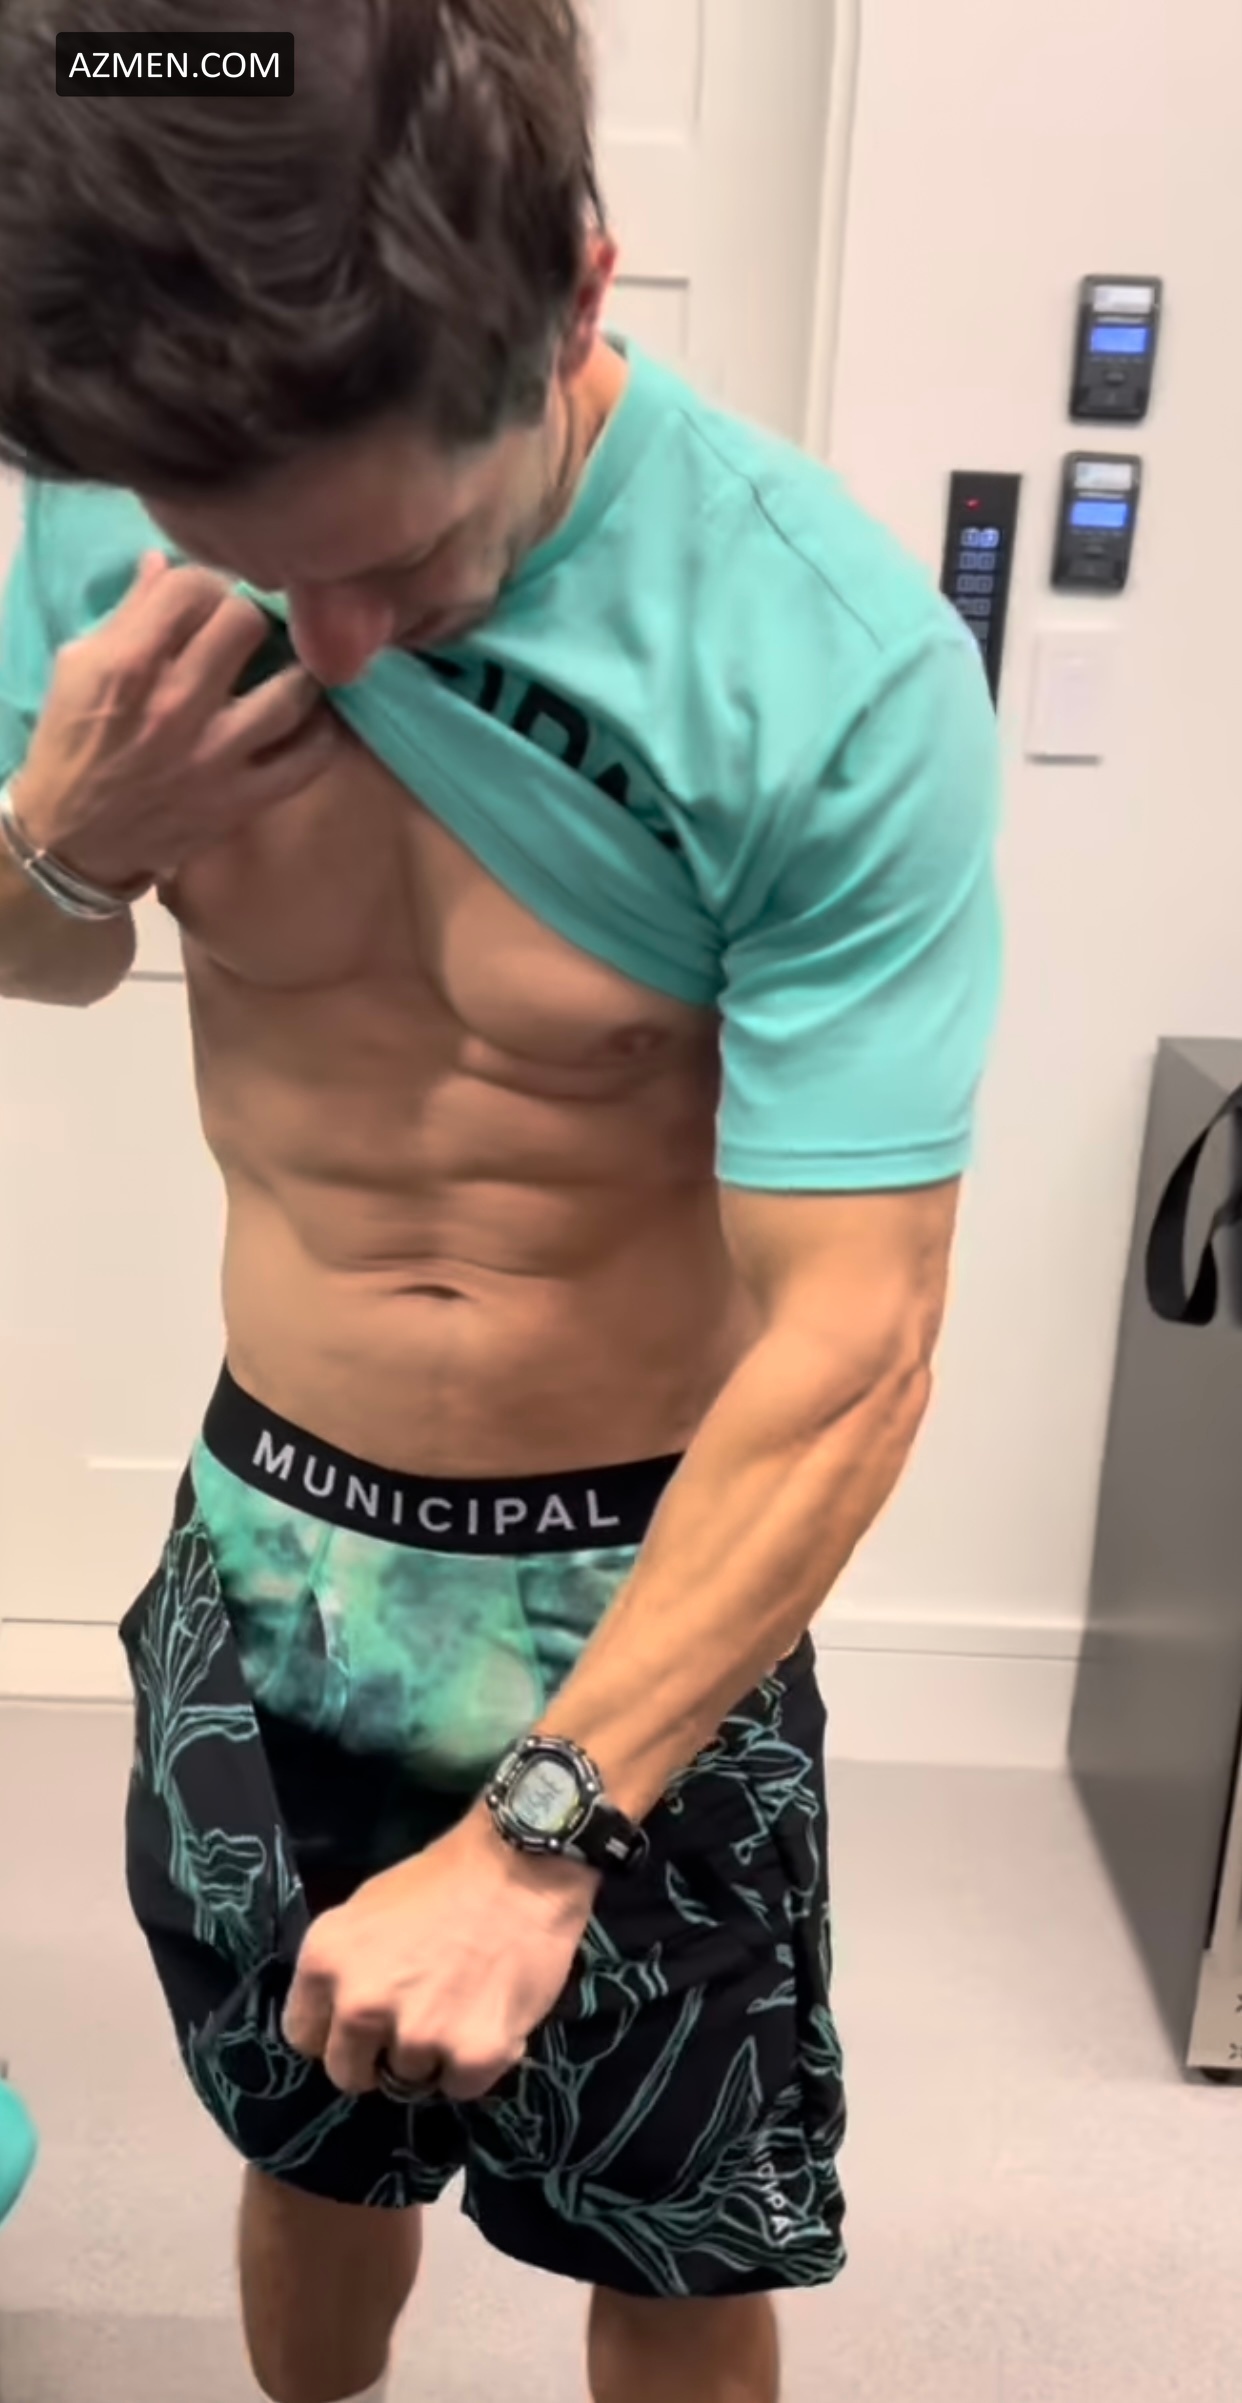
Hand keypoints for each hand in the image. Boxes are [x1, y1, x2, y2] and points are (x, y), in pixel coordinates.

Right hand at [14, 551, 343, 893]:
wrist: (75, 837)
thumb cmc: (74, 742)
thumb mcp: (80, 667)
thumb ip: (130, 614)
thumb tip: (167, 564)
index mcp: (127, 667)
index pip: (194, 586)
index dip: (205, 582)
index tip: (207, 599)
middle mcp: (175, 707)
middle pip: (246, 622)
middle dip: (249, 616)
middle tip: (247, 632)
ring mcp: (215, 757)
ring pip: (293, 689)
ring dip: (298, 671)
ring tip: (290, 668)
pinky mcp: (243, 799)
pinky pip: (311, 758)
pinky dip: (323, 732)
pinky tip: (313, 717)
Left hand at [282, 1815, 598, 2105]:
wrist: (523, 1865)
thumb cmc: (445, 1879)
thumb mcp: (369, 1908)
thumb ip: (347, 1965)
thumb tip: (343, 2013)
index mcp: (325, 1960)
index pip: (303, 2036)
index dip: (336, 2030)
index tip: (363, 2022)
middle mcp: (360, 2005)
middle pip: (348, 2073)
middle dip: (377, 2056)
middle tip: (414, 2022)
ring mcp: (417, 2034)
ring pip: (410, 2080)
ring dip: (432, 2056)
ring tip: (462, 2007)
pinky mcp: (473, 2054)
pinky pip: (461, 2088)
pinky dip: (476, 2064)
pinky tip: (491, 2019)